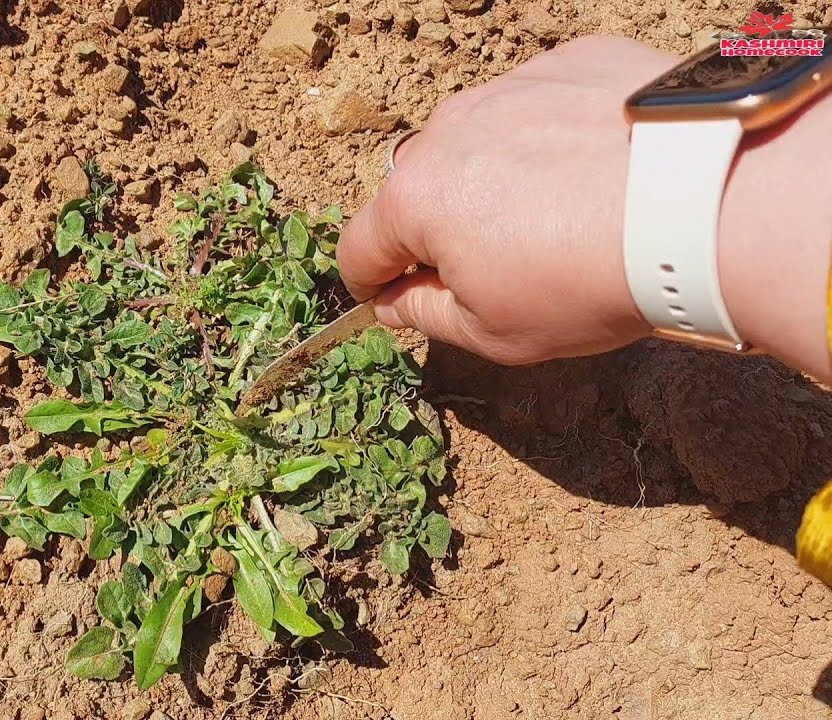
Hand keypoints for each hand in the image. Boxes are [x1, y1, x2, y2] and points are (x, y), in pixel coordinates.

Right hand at [338, 36, 678, 364]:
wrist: (703, 201)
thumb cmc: (590, 278)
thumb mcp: (497, 331)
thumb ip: (428, 316)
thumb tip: (397, 302)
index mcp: (415, 201)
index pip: (360, 247)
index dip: (372, 281)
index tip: (391, 296)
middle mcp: (448, 131)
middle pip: (421, 188)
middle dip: (444, 225)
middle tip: (502, 263)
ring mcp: (509, 87)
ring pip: (480, 139)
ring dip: (499, 175)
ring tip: (565, 213)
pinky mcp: (570, 63)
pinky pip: (542, 105)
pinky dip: (557, 136)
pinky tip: (602, 172)